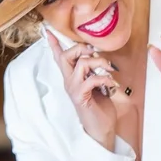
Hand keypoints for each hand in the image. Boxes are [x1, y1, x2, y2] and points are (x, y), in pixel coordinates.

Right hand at [47, 34, 121, 150]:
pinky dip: (104, 78)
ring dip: (100, 63)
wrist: (101, 129)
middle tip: (97, 53)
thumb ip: (94, 71)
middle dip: (83, 49)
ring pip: (82, 64)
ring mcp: (73, 89)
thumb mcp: (98, 85)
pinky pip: (91, 79)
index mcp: (72, 78)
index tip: (48, 31)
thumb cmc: (100, 108)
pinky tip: (112, 84)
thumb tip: (100, 57)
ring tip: (110, 70)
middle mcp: (69, 82)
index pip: (60, 58)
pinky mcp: (80, 97)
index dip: (55, 45)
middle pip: (67, 55)